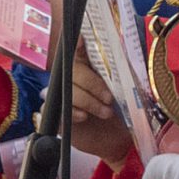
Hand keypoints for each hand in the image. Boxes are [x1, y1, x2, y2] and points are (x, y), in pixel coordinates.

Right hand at [66, 49, 133, 164]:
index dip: (78, 43)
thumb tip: (123, 57)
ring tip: (105, 112)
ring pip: (66, 90)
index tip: (82, 39)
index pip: (78, 50)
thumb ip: (117, 74)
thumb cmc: (119, 111)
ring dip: (87, 101)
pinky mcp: (55, 113)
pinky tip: (84, 117)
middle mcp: (71, 77)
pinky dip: (73, 112)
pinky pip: (57, 108)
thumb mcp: (121, 90)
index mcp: (87, 66)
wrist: (114, 139)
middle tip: (109, 98)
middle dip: (92, 84)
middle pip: (72, 71)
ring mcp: (61, 95)